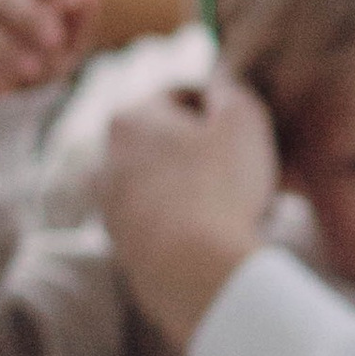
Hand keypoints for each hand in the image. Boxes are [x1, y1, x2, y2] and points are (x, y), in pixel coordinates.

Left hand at [97, 75, 280, 350]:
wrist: (196, 273)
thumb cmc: (221, 189)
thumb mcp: (243, 120)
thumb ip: (231, 89)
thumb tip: (221, 82)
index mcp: (131, 117)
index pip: (180, 95)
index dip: (221, 108)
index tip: (247, 131)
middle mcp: (107, 158)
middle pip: (167, 140)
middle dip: (205, 149)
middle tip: (247, 167)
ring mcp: (110, 206)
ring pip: (162, 182)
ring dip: (196, 186)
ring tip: (239, 204)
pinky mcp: (121, 245)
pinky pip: (161, 221)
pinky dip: (186, 221)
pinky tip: (218, 233)